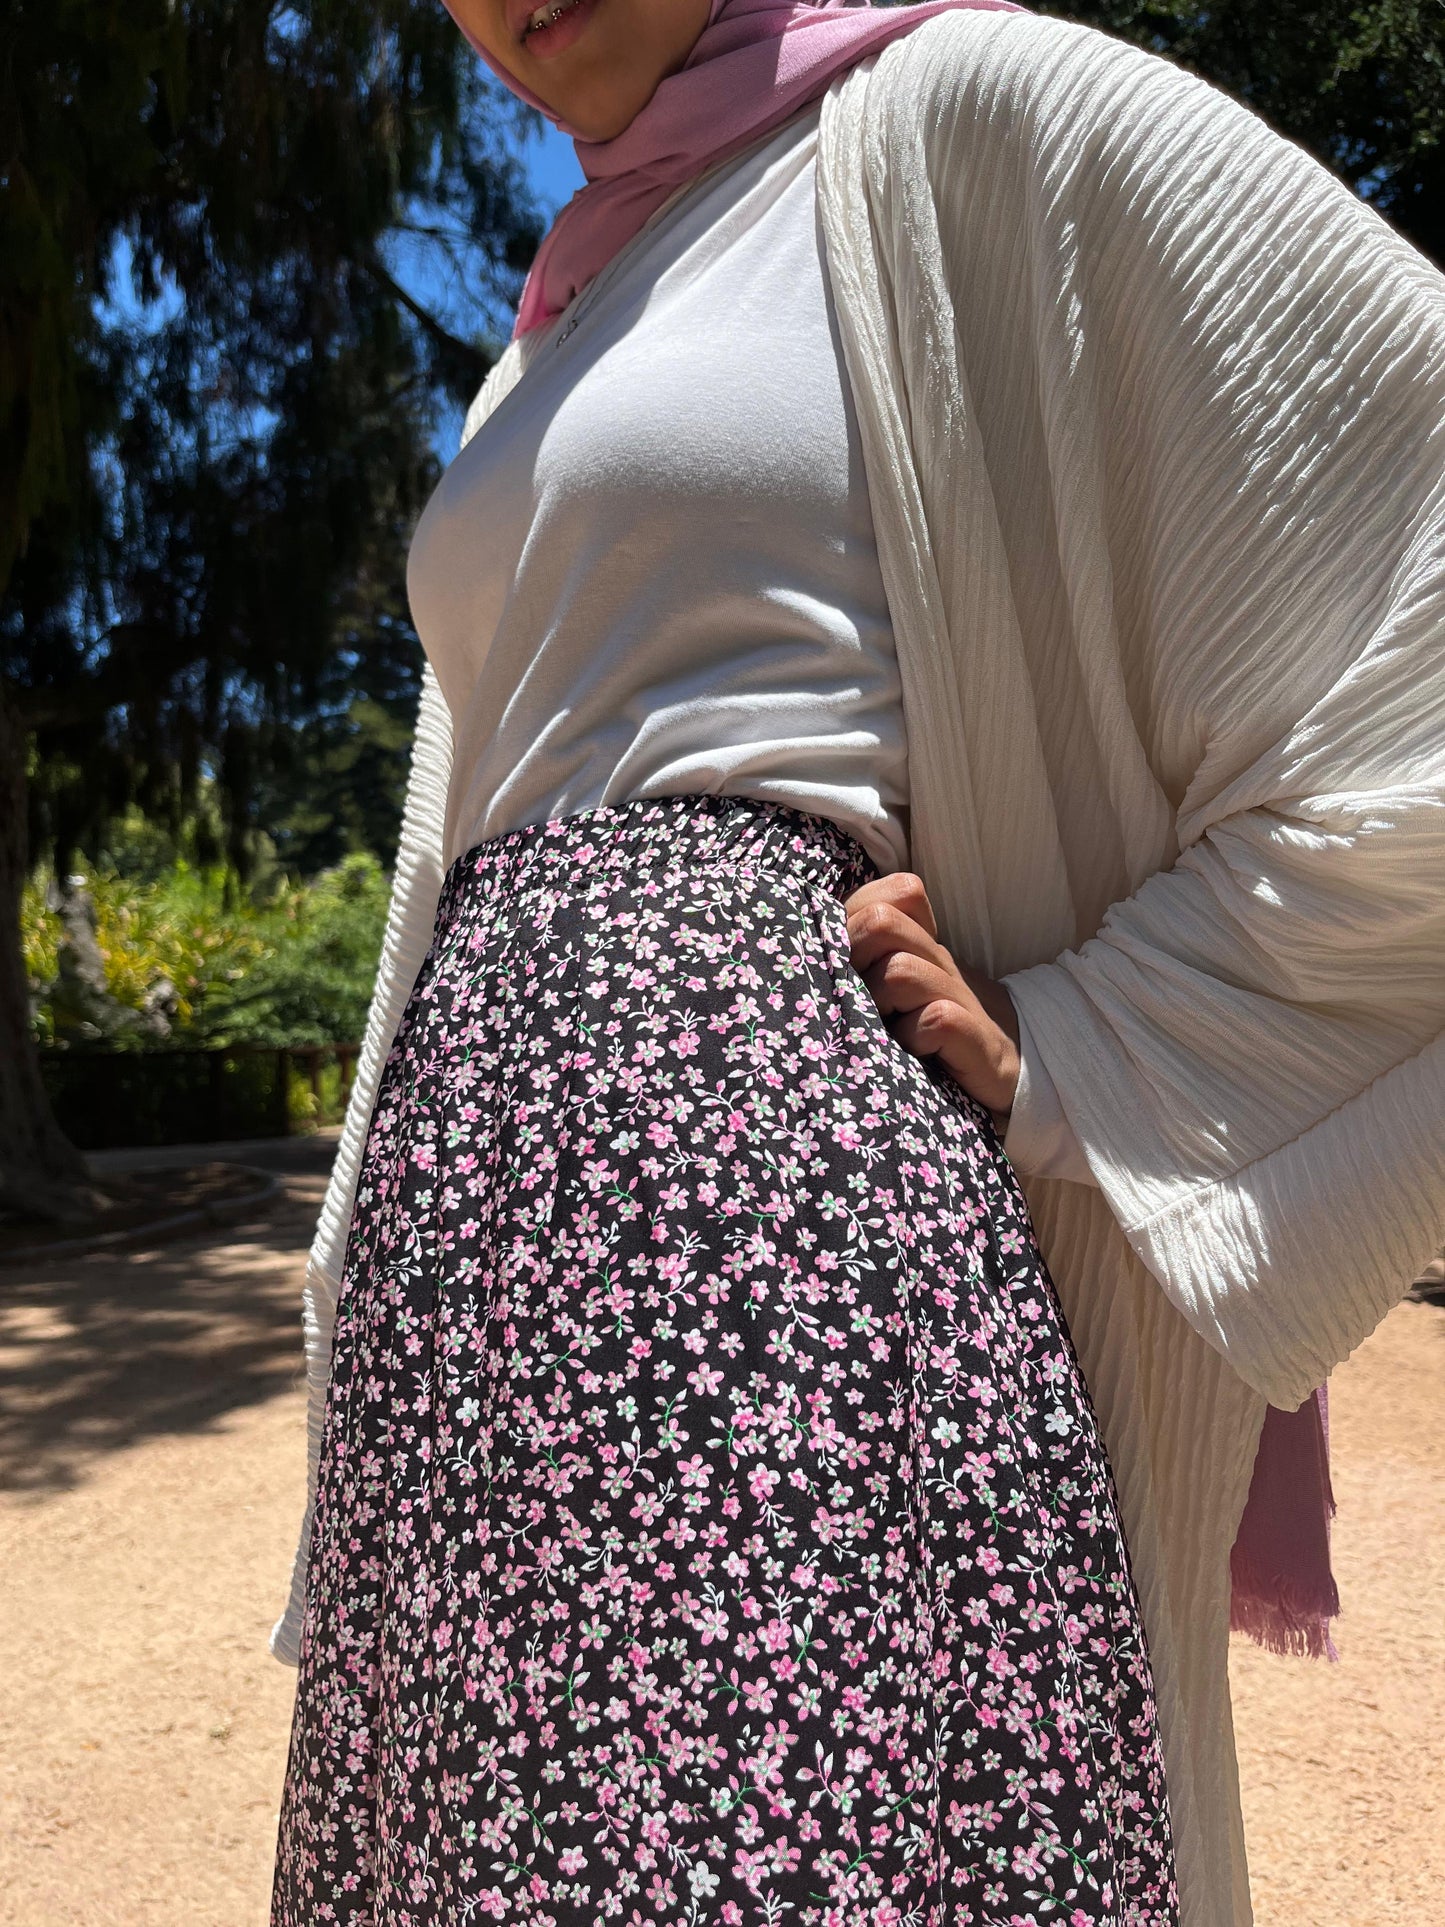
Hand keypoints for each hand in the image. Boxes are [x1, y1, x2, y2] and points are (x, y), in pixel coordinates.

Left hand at [843, 871, 1020, 1131]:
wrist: (1006, 1071)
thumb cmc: (933, 1031)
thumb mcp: (895, 991)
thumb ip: (863, 960)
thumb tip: (807, 947)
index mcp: (918, 944)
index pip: (892, 893)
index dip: (855, 918)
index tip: (846, 961)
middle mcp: (938, 962)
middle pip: (881, 921)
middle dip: (853, 957)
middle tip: (854, 997)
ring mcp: (959, 998)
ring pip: (900, 970)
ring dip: (879, 1002)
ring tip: (881, 1031)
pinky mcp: (977, 1040)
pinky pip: (937, 1018)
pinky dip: (916, 1038)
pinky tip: (914, 1055)